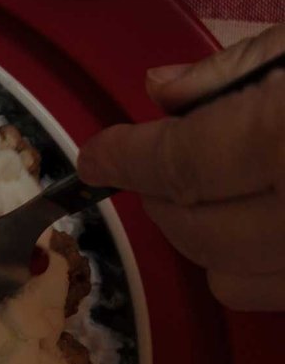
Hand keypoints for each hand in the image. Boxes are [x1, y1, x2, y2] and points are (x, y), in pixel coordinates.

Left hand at [78, 26, 284, 308]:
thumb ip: (232, 71)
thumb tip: (160, 92)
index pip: (180, 166)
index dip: (125, 160)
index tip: (95, 157)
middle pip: (197, 233)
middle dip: (163, 195)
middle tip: (165, 157)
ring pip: (229, 280)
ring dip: (208, 235)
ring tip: (228, 184)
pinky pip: (272, 292)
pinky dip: (256, 260)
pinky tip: (267, 214)